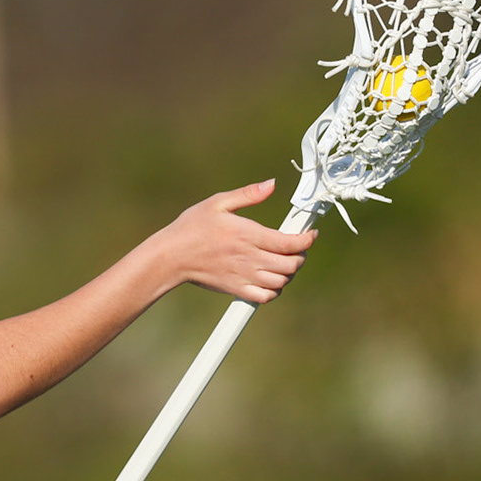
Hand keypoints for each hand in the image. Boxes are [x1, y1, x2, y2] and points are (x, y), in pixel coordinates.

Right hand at [158, 179, 315, 303]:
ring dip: (289, 272)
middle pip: (291, 264)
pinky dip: (275, 290)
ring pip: (282, 281)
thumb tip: (271, 184)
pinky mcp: (237, 289)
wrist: (170, 257)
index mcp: (247, 234)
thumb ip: (247, 194)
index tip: (310, 234)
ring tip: (284, 262)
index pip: (289, 243)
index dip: (307, 239)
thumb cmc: (191, 228)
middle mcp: (249, 257)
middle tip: (295, 247)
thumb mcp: (216, 203)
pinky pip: (266, 296)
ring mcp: (244, 276)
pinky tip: (271, 279)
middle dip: (300, 255)